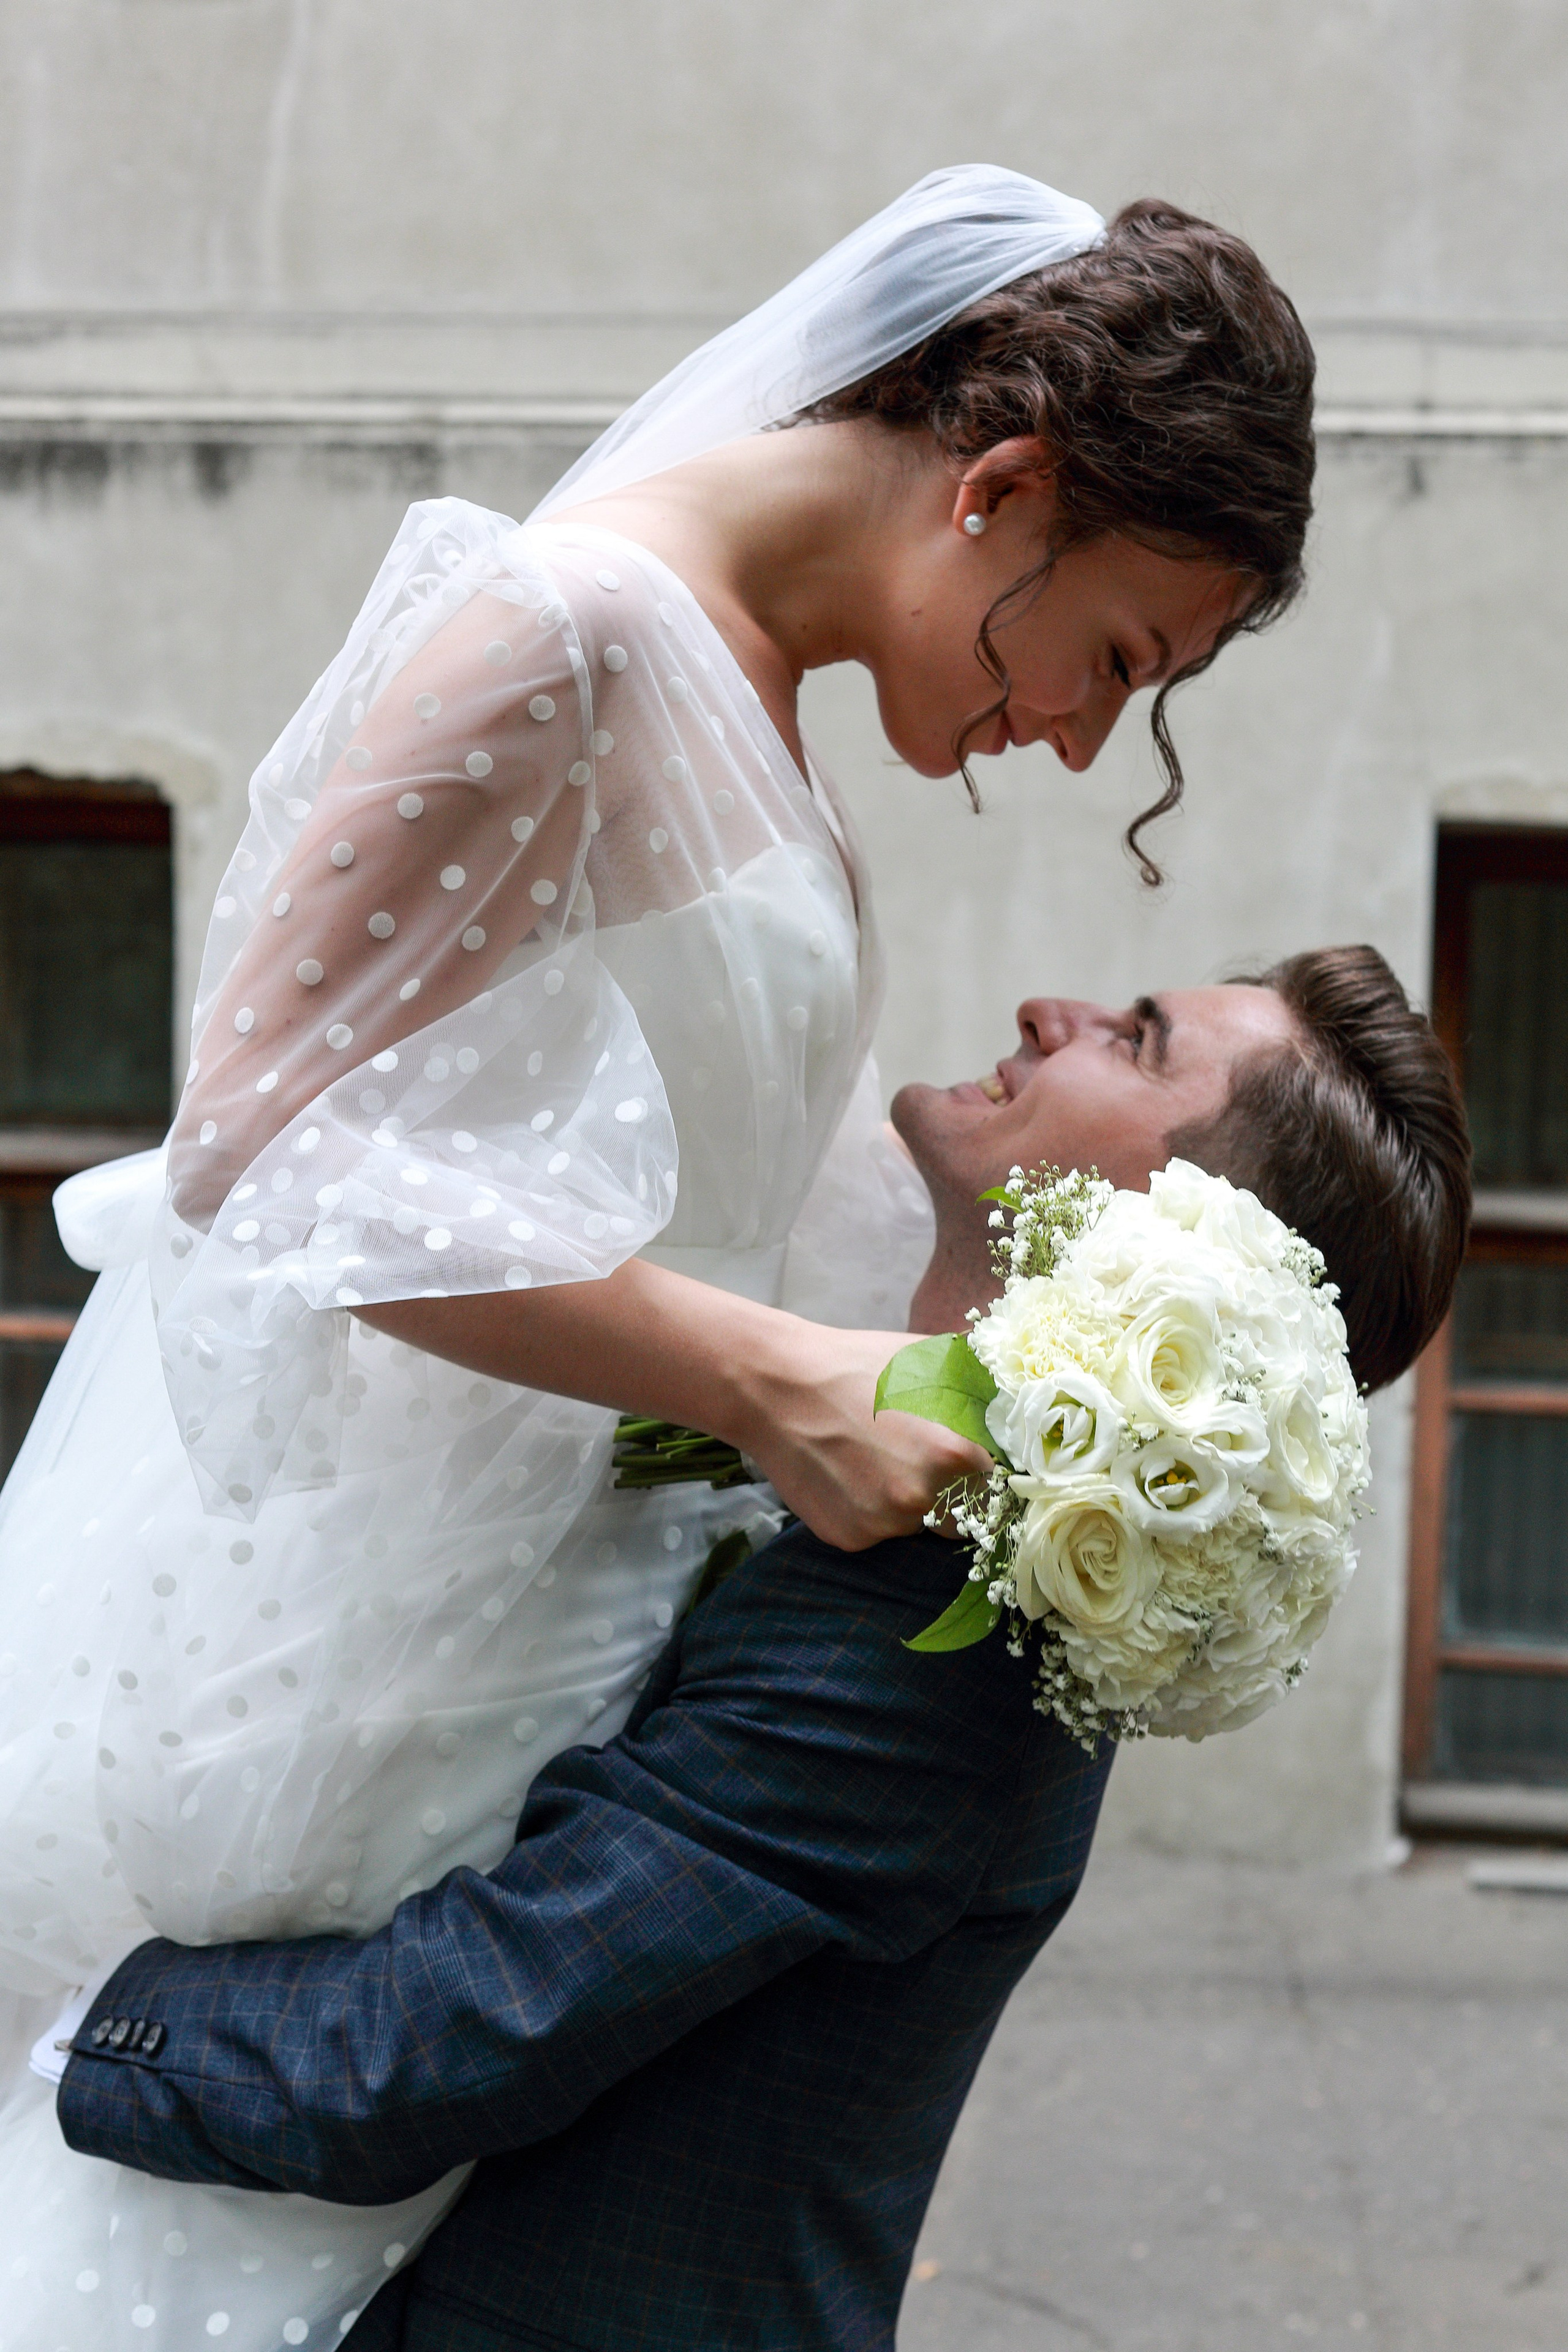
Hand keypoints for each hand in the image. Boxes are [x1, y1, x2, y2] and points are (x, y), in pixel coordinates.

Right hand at [731, 1321, 991, 1551]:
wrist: (776, 1385)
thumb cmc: (857, 1365)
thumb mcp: (930, 1360)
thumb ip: (979, 1390)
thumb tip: (1019, 1401)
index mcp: (953, 1454)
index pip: (999, 1488)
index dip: (989, 1477)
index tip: (976, 1468)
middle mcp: (921, 1499)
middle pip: (964, 1518)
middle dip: (953, 1497)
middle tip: (921, 1460)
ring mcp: (881, 1524)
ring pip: (918, 1527)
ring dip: (909, 1505)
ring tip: (876, 1459)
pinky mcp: (848, 1537)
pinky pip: (877, 1532)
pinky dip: (869, 1511)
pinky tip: (848, 1473)